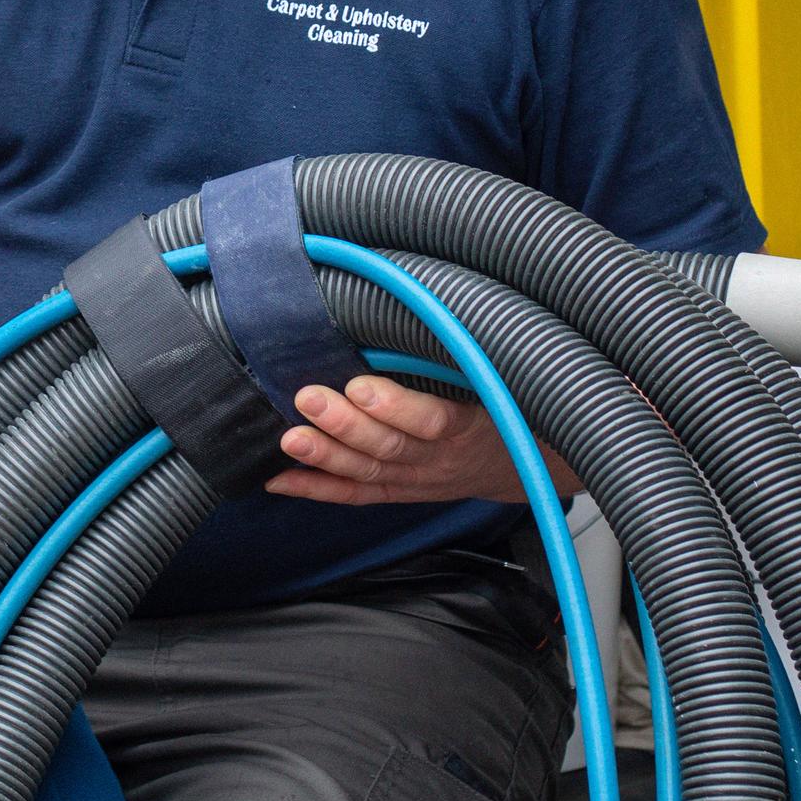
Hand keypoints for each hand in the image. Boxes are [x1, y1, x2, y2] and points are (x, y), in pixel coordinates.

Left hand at [267, 373, 542, 507]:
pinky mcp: (398, 492)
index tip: (360, 386)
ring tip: (290, 439)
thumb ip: (461, 355)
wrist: (520, 464)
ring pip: (368, 472)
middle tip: (309, 399)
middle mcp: (438, 458)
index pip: (431, 420)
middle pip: (389, 446)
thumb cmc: (500, 407)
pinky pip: (356, 495)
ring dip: (325, 457)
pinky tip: (280, 479)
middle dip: (345, 425)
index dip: (396, 407)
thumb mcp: (495, 380)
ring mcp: (416, 480)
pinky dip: (317, 489)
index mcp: (467, 425)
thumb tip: (415, 305)